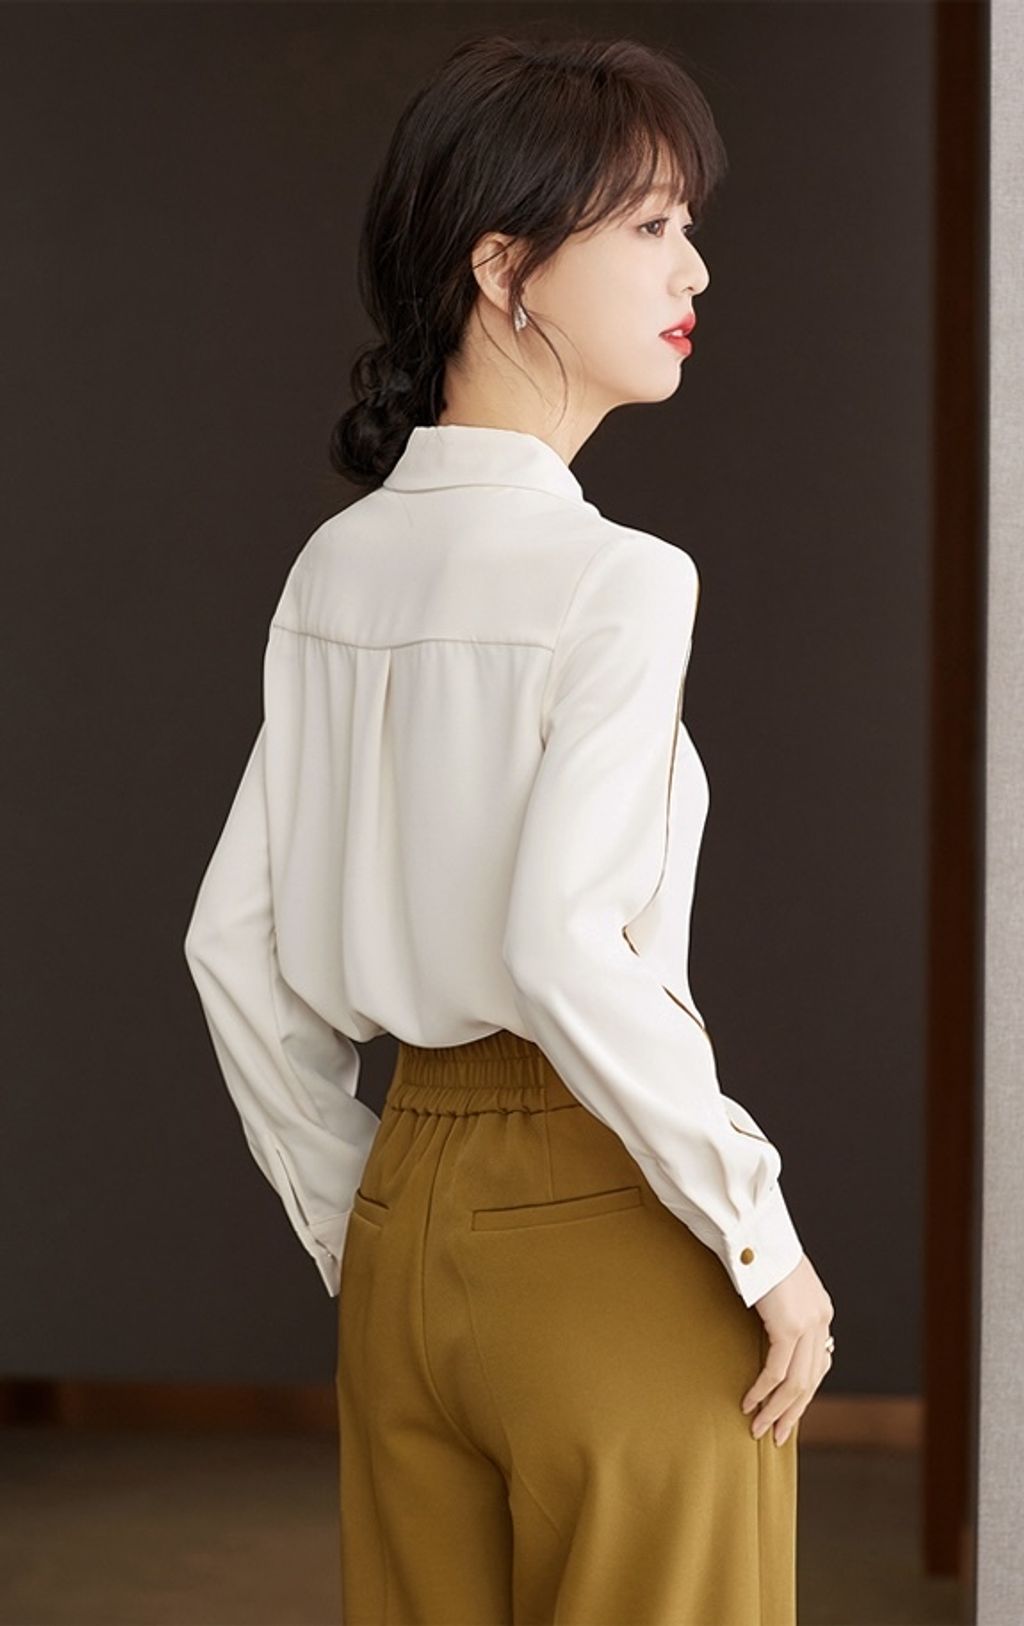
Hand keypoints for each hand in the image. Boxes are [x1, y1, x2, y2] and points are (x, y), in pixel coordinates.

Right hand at [740, 1253, 833, 1445]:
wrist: (755, 1230)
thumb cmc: (758, 1248)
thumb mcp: (777, 1281)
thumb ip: (780, 1305)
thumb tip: (767, 1320)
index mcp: (820, 1310)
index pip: (817, 1363)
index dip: (803, 1392)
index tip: (788, 1411)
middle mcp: (821, 1320)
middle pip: (811, 1380)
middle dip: (793, 1412)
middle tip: (776, 1434)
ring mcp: (808, 1325)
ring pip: (797, 1384)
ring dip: (777, 1411)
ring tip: (761, 1429)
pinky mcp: (790, 1327)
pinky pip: (777, 1372)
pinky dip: (763, 1393)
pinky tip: (750, 1405)